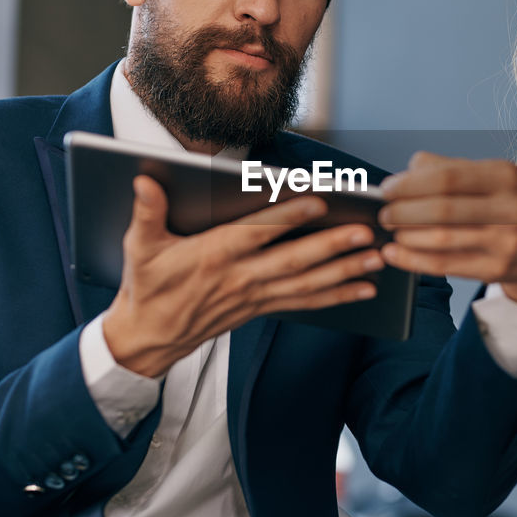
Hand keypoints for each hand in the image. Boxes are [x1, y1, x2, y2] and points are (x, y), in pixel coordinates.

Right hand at [103, 175, 381, 376]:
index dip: (287, 217)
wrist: (149, 337)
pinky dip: (336, 296)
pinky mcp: (262, 308)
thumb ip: (147, 211)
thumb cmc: (147, 285)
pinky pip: (305, 303)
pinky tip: (363, 288)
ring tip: (376, 258)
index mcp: (212, 256)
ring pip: (306, 284)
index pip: (256, 233)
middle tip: (365, 232)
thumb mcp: (139, 246)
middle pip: (293, 261)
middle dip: (332, 246)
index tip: (317, 201)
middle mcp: (239, 278)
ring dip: (344, 271)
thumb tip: (145, 179)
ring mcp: (254, 296)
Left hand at [377, 152, 516, 308]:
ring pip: (442, 239)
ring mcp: (506, 241)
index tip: (387, 189)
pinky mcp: (497, 269)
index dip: (410, 184)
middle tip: (384, 213)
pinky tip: (395, 254)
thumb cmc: (516, 204)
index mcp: (505, 176)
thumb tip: (410, 167)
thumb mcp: (496, 176)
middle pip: (442, 209)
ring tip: (391, 232)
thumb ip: (452, 167)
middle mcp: (510, 208)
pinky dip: (414, 260)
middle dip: (403, 211)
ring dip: (406, 236)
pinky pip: (446, 266)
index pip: (447, 177)